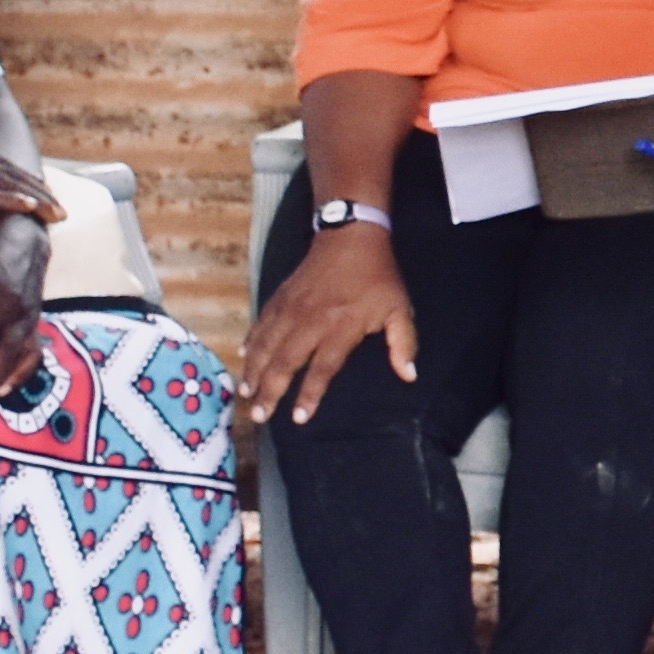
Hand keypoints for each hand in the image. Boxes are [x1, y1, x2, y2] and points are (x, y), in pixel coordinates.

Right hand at [236, 221, 416, 424]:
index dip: (310, 394)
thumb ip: (403, 343)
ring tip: (245, 394)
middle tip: (260, 416)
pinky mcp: (280, 296)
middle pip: (285, 361)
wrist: (350, 234)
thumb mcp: (399, 308)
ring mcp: (291, 308)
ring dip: (254, 371)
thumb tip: (409, 375)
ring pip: (266, 345)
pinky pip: (261, 323)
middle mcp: (311, 320)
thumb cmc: (378, 276)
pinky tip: (244, 357)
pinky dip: (251, 341)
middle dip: (270, 391)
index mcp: (341, 326)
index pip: (322, 368)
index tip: (299, 418)